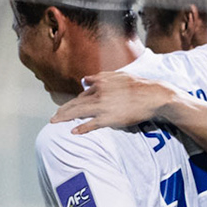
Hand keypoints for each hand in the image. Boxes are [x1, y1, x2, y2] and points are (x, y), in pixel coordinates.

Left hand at [51, 72, 183, 134]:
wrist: (153, 95)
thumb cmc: (138, 86)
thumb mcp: (118, 75)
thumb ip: (101, 77)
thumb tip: (85, 79)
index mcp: (101, 82)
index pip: (83, 93)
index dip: (74, 102)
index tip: (68, 109)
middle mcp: (98, 93)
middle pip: (75, 102)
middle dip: (63, 110)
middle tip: (53, 117)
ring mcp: (103, 106)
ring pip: (78, 112)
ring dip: (64, 117)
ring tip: (55, 121)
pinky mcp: (109, 118)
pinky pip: (92, 124)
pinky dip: (82, 128)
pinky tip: (73, 131)